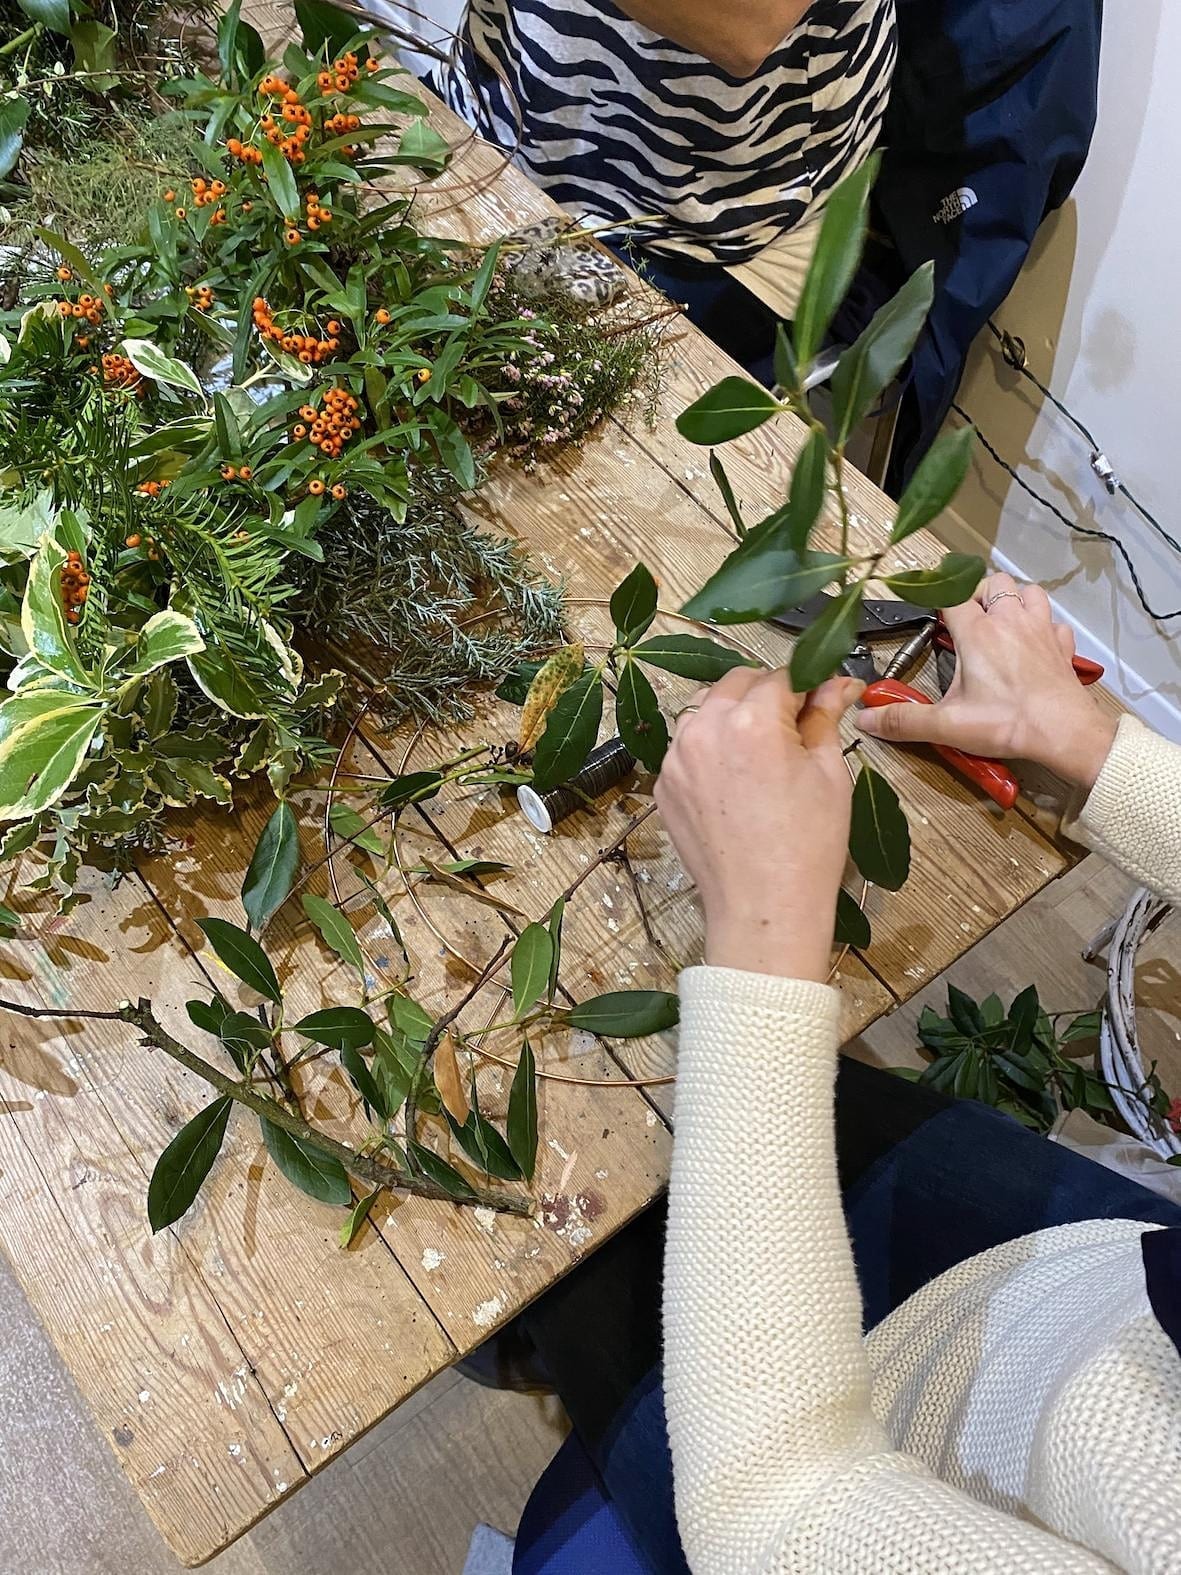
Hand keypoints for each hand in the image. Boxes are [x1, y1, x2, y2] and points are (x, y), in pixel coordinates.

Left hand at [654, 667, 863, 982]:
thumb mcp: (829, 774)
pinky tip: (736, 779)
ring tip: (762, 752)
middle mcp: (706, 729)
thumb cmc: (807, 846)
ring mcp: (677, 757)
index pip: (781, 675)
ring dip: (733, 714)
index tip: (822, 697)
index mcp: (752, 720)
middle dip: (766, 693)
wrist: (763, 908)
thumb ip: (824, 718)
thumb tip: (838, 684)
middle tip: (794, 725)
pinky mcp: (664, 784)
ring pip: (706, 709)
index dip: (806, 684)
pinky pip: (688, 746)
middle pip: (737, 683)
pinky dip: (711, 747)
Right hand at [855, 574, 1117, 789]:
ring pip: (1029, 592)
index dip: (936, 595)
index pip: (951, 595)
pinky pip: (1055, 622)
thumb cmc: (1007, 723)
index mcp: (978, 634)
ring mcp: (1041, 630)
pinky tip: (1034, 643)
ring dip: (1014, 599)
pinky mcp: (1062, 647)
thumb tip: (864, 720)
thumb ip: (904, 720)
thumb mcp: (947, 725)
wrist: (1064, 733)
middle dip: (977, 593)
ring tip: (1001, 620)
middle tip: (965, 619)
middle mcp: (1010, 622)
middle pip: (993, 582)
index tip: (927, 603)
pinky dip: (1044, 625)